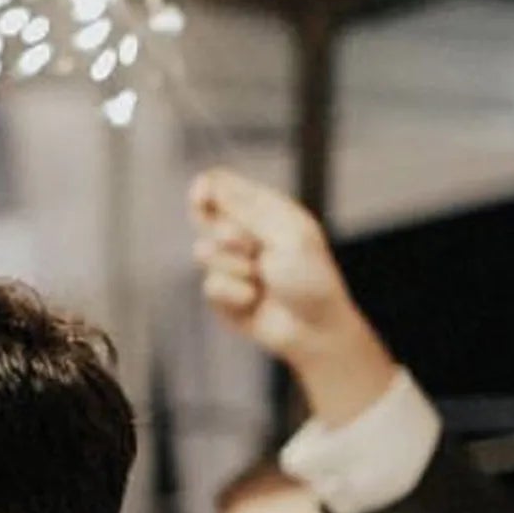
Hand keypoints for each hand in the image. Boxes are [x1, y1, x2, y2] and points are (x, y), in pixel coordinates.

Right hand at [190, 168, 397, 426]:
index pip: (225, 187)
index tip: (200, 193)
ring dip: (234, 266)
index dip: (207, 187)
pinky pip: (210, 285)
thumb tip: (213, 184)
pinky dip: (235, 293)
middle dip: (225, 232)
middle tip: (252, 248)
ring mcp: (231, 264)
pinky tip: (254, 300)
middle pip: (205, 216)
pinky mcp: (222, 295)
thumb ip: (248, 209)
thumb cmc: (310, 278)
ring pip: (204, 252)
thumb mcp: (287, 234)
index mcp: (266, 211)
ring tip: (260, 278)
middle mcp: (245, 234)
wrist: (313, 328)